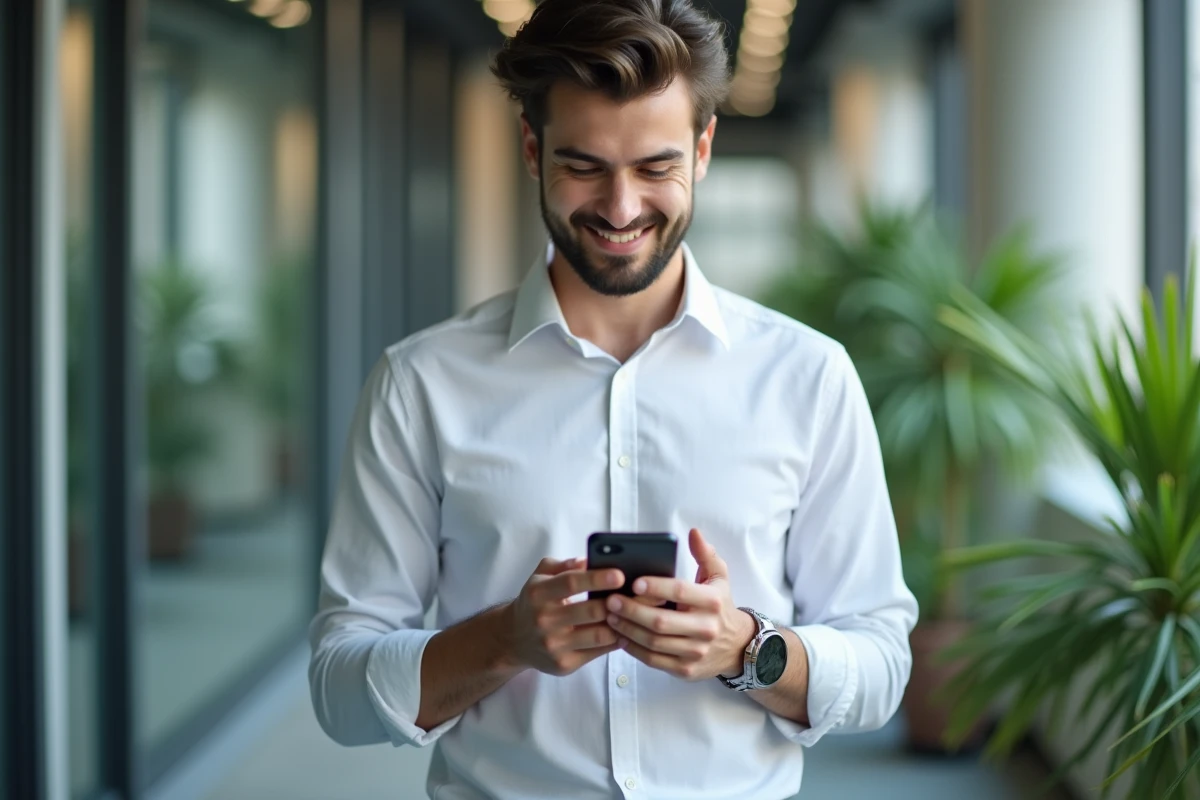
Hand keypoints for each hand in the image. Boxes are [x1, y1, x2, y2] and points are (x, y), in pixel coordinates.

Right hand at [504, 557, 625, 676]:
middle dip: (615, 603)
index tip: (619, 574)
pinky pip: (598, 652)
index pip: (571, 583)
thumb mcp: (539, 576)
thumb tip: (588, 561)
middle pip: (590, 611)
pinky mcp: (564, 664)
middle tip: (633, 595)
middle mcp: (544, 620)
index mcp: (538, 593)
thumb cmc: (533, 602)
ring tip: (632, 613)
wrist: (513, 639)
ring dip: (619, 624)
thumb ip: (563, 566)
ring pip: (599, 635)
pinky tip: (623, 631)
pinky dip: (614, 641)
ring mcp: (554, 645)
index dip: (597, 578)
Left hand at [605, 529, 755, 680]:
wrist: (736, 646)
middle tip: (611, 600)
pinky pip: (653, 660)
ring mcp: (696, 652)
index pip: (680, 591)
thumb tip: (693, 533)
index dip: (656, 587)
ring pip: (653, 642)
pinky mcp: (686, 669)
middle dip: (632, 610)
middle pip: (661, 621)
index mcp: (712, 601)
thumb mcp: (719, 577)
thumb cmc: (720, 606)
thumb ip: (705, 554)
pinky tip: (621, 637)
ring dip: (627, 629)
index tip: (634, 582)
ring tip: (610, 616)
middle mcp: (706, 628)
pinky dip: (634, 649)